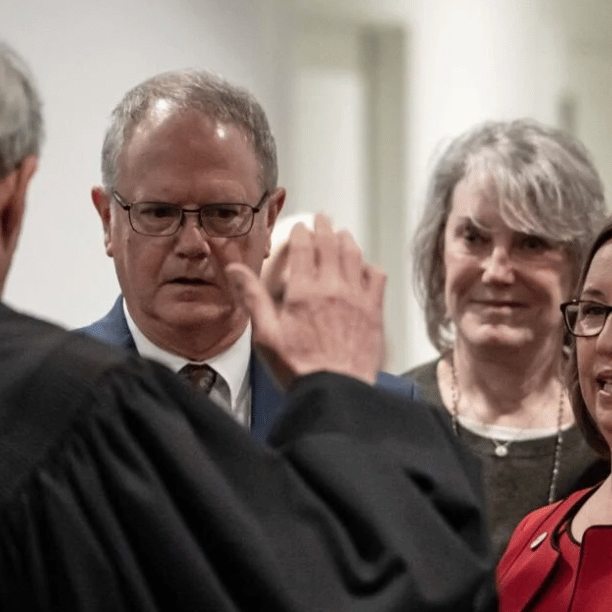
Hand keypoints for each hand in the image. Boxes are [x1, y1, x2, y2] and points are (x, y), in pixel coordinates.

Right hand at [226, 214, 384, 387]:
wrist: (336, 391)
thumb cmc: (299, 368)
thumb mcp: (266, 335)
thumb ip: (252, 298)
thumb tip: (234, 269)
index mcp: (304, 291)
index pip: (304, 247)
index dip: (302, 232)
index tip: (301, 227)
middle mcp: (333, 288)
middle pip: (331, 244)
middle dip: (325, 228)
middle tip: (322, 220)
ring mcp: (357, 298)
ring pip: (354, 255)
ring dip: (347, 241)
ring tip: (343, 235)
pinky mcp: (374, 311)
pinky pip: (376, 278)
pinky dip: (370, 267)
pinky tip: (366, 267)